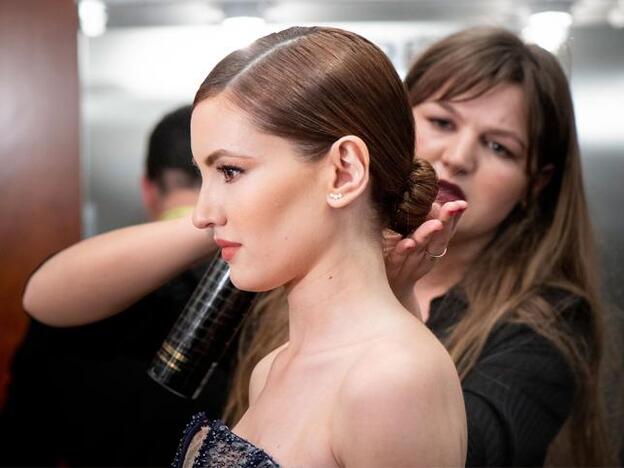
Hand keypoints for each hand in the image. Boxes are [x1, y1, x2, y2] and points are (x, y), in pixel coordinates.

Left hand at [383, 200, 466, 316]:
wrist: (385, 290)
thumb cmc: (401, 258)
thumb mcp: (413, 237)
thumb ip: (423, 221)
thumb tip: (432, 199)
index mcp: (432, 246)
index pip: (447, 229)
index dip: (455, 218)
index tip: (462, 204)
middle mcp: (426, 255)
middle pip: (439, 237)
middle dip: (448, 222)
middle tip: (453, 207)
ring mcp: (411, 263)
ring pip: (422, 247)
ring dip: (429, 235)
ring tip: (436, 224)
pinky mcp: (394, 268)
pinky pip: (400, 258)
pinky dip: (405, 250)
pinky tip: (409, 243)